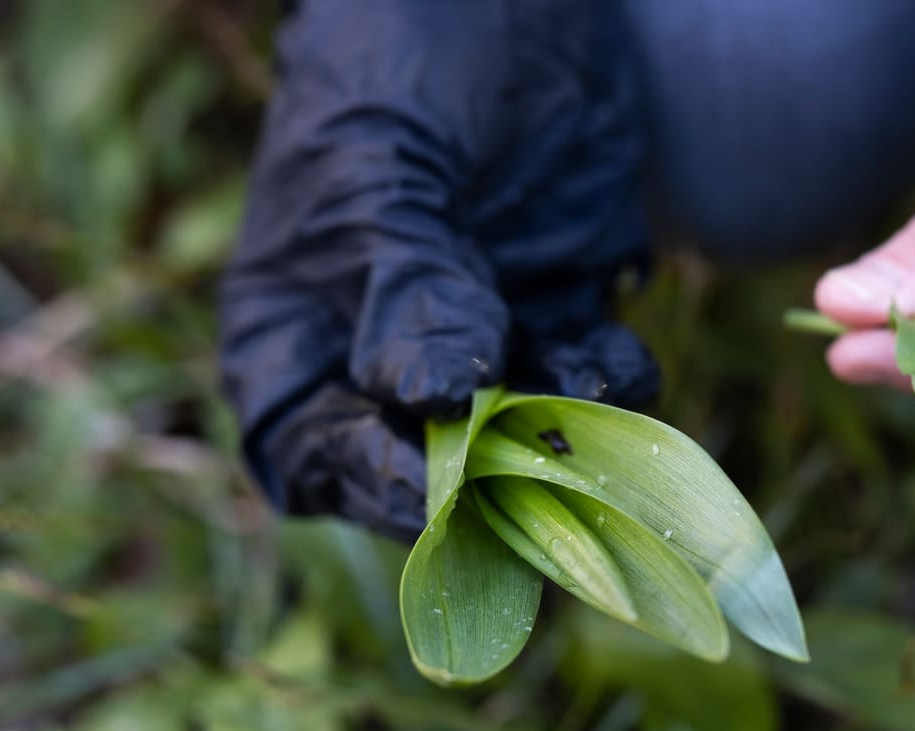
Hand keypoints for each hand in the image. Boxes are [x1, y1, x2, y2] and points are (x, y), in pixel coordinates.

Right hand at [219, 0, 659, 542]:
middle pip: (422, 471)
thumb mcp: (382, 167)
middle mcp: (378, 355)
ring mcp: (474, 338)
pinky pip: (585, 380)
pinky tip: (618, 357)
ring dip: (563, 437)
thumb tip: (432, 399)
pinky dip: (610, 384)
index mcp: (296, 331)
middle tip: (538, 473)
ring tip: (586, 392)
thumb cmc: (401, 63)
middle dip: (484, 481)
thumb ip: (403, 284)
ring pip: (518, 439)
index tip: (435, 483)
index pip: (315, 454)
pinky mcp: (555, 307)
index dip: (369, 481)